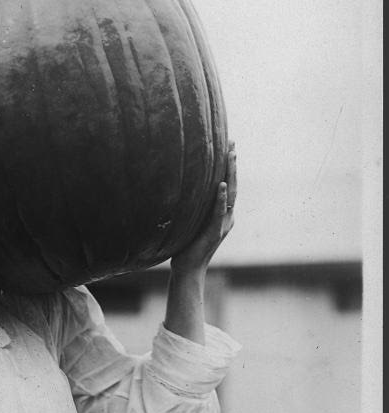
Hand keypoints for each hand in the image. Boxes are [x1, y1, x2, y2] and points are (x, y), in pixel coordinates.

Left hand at [171, 141, 236, 277]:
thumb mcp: (189, 220)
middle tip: (232, 143)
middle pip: (233, 185)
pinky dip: (221, 199)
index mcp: (222, 213)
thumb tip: (179, 185)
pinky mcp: (215, 232)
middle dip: (232, 164)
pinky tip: (221, 185)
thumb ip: (191, 205)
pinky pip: (219, 213)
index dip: (229, 166)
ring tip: (231, 156)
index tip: (228, 145)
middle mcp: (226, 217)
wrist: (188, 269)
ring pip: (231, 195)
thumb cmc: (185, 245)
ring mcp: (223, 224)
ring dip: (230, 174)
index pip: (228, 184)